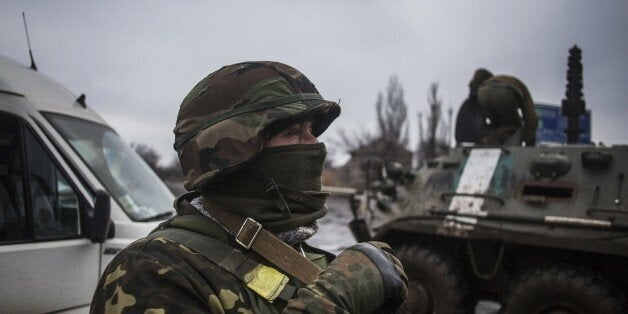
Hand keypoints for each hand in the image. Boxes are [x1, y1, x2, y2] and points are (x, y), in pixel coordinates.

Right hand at [284, 241, 406, 312]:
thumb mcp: (341, 271)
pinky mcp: (394, 280)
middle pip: (395, 263)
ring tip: (382, 305)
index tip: (385, 275)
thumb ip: (354, 268)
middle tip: (386, 294)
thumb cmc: (330, 289)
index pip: (384, 248)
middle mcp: (377, 252)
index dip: (387, 261)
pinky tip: (382, 310)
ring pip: (401, 278)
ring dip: (395, 291)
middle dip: (394, 277)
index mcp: (363, 248)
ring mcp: (387, 265)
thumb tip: (366, 280)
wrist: (331, 295)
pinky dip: (394, 303)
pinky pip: (402, 292)